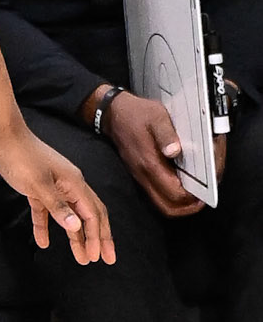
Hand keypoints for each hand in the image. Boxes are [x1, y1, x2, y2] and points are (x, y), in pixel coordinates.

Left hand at [0, 121, 114, 262]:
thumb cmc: (21, 157)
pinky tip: (43, 242)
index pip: (93, 215)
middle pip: (88, 216)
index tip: (100, 257)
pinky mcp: (37, 188)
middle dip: (96, 238)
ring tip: (81, 257)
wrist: (1, 136)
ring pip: (69, 215)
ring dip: (75, 236)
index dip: (98, 237)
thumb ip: (57, 206)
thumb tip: (77, 227)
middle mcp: (68, 186)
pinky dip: (46, 226)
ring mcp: (53, 186)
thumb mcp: (38, 184)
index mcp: (74, 184)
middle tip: (102, 259)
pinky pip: (46, 211)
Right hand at [103, 90, 201, 216]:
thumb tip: (175, 151)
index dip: (194, 197)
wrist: (113, 113)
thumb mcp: (156, 116)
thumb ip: (166, 134)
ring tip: (197, 194)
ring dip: (182, 204)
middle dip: (190, 207)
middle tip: (205, 197)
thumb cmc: (136, 114)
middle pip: (169, 207)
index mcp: (149, 163)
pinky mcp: (142, 175)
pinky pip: (159, 195)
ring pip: (163, 204)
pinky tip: (185, 184)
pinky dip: (174, 196)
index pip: (174, 193)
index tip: (208, 190)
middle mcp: (144, 175)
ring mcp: (142, 177)